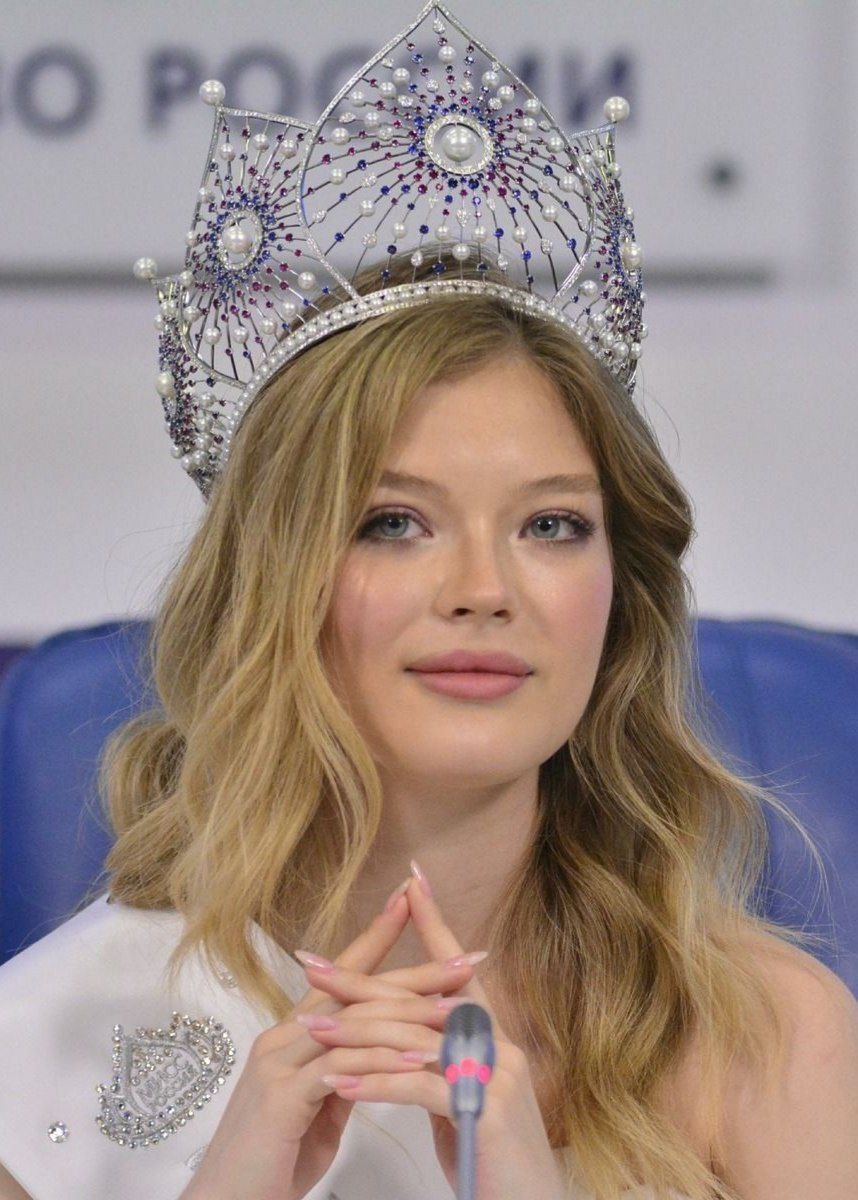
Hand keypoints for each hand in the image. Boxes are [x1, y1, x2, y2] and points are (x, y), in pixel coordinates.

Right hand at [181, 883, 478, 1199]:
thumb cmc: (272, 1163)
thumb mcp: (316, 1109)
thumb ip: (342, 1073)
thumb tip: (376, 1055)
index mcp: (293, 1035)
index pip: (344, 975)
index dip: (379, 937)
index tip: (415, 904)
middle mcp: (283, 1037)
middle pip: (357, 989)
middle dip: (415, 970)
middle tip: (466, 955)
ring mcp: (279, 1062)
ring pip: (354, 1023)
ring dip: (411, 1013)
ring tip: (458, 1007)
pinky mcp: (281, 1096)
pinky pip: (341, 1066)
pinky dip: (383, 1059)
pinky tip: (419, 1057)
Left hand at [300, 871, 566, 1199]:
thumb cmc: (495, 1164)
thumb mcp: (468, 1102)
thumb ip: (446, 1064)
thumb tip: (413, 1041)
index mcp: (494, 1036)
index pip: (457, 968)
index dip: (435, 922)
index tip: (410, 881)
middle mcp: (500, 1044)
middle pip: (421, 998)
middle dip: (363, 979)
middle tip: (313, 964)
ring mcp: (495, 1076)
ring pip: (413, 1038)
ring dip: (356, 1033)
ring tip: (311, 1030)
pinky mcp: (484, 1113)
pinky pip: (419, 1086)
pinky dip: (376, 1082)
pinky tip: (341, 1082)